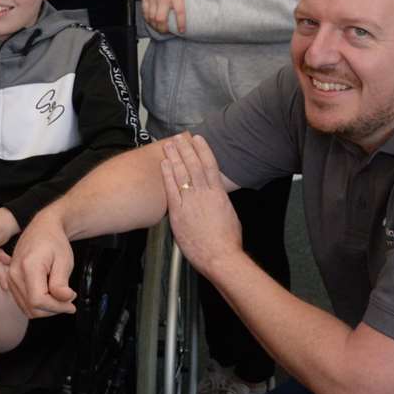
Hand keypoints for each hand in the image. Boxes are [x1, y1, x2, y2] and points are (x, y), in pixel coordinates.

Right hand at [7, 211, 76, 317]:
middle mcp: (15, 274)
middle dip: (54, 309)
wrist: (42, 229)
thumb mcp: (64, 260)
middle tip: (69, 299)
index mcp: (28, 267)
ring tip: (60, 296)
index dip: (57, 307)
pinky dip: (38, 305)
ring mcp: (10, 278)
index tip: (71, 303)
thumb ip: (62, 283)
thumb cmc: (54, 242)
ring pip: (28, 308)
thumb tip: (65, 300)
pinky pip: (24, 302)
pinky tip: (50, 295)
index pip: (38, 301)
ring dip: (47, 309)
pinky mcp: (11, 281)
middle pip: (32, 307)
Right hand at [142, 0, 186, 34]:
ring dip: (155, 25)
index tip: (182, 30)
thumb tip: (180, 17)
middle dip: (163, 28)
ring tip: (158, 27)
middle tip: (166, 31)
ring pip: (151, 17)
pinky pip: (145, 12)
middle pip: (161, 19)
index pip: (180, 12)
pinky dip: (147, 19)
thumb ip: (180, 2)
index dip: (181, 23)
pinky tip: (151, 21)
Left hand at [160, 135, 241, 275]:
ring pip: (181, 173)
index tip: (198, 138)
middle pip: (193, 165)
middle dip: (185, 149)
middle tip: (178, 137)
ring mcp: (190, 202)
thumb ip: (220, 202)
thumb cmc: (227, 241)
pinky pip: (171, 189)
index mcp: (218, 194)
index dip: (203, 149)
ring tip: (168, 145)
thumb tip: (216, 196)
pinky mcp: (178, 212)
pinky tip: (164, 165)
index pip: (210, 165)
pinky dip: (167, 175)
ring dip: (174, 157)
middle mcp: (204, 194)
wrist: (220, 256)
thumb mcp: (229, 215)